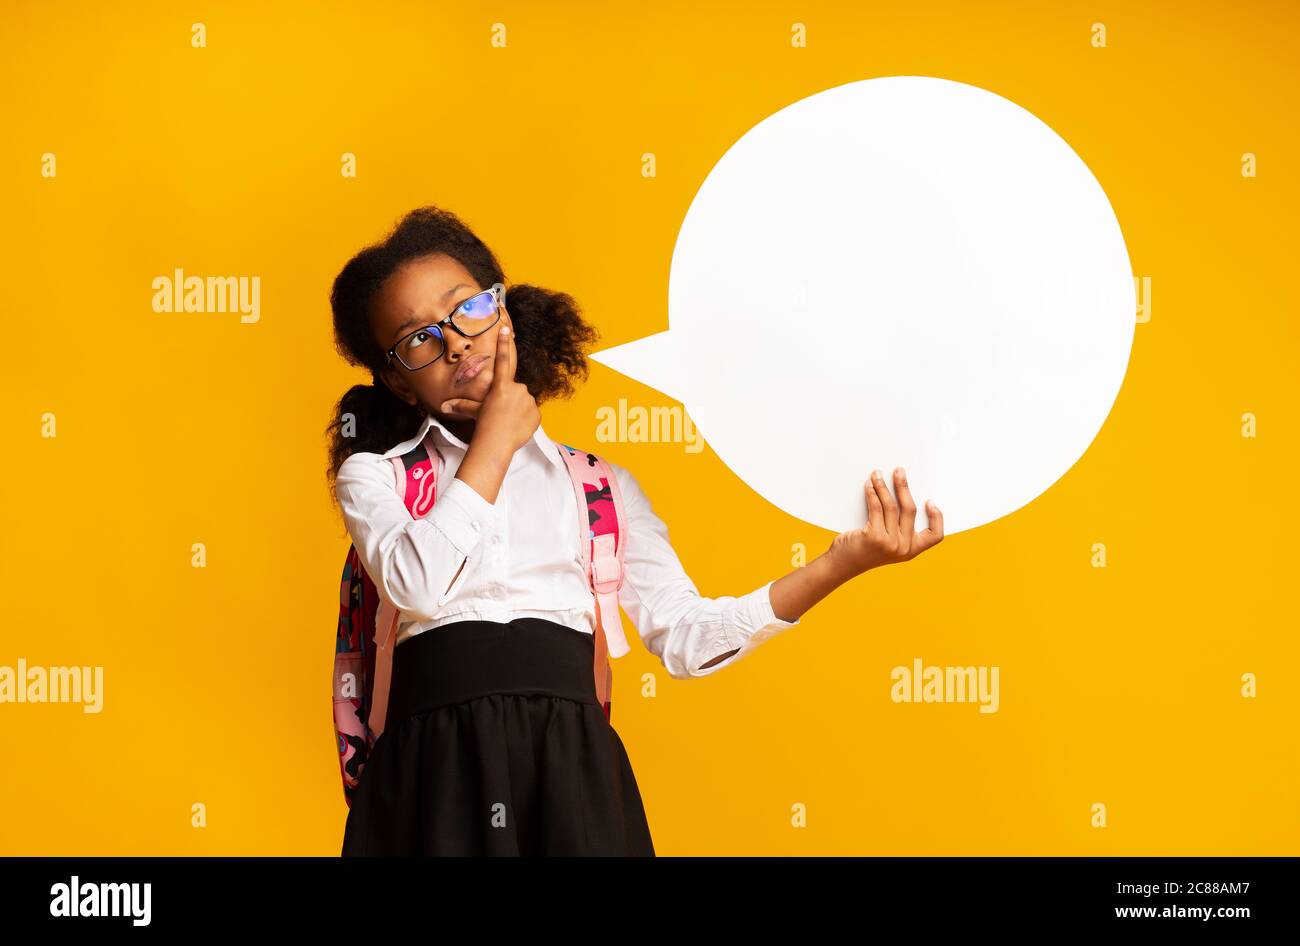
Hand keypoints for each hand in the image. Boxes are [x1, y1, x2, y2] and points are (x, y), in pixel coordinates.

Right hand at [439, 308, 539, 453]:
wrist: (497, 442)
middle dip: (509, 399)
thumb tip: (445, 406)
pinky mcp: (537, 413)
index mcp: (501, 385)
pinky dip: (526, 419)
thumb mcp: (473, 412)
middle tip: (500, 413)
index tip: (506, 328)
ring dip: (517, 408)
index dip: (503, 343)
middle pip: (514, 390)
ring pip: (523, 401)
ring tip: (507, 421)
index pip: (502, 359)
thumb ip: (462, 405)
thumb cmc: (484, 425)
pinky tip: (516, 426)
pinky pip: (531, 413)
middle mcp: (517, 388)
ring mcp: (528, 400)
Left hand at [826, 467, 942, 578]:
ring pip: (891, 505)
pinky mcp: (875, 537)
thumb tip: (901, 493)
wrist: (843, 564)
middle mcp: (904, 548)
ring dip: (884, 486)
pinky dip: (872, 493)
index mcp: (912, 550)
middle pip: (910, 510)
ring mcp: (890, 543)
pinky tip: (869, 485)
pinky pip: (876, 507)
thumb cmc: (865, 549)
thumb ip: (898, 528)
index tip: (930, 501)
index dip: (937, 518)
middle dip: (904, 487)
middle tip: (899, 471)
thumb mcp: (889, 544)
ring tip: (877, 474)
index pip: (935, 536)